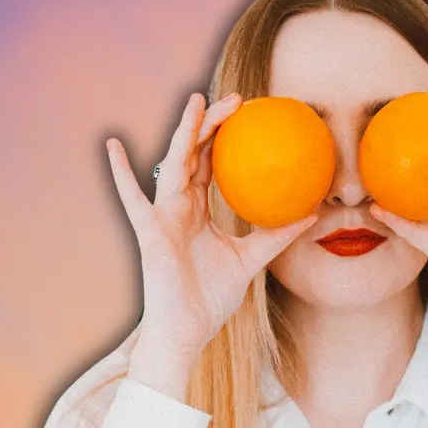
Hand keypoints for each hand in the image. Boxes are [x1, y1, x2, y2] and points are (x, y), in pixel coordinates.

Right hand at [106, 93, 318, 371]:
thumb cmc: (212, 297)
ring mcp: (162, 216)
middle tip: (236, 98)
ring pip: (174, 164)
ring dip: (186, 132)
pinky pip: (133, 198)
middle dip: (211, 123)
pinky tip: (114, 145)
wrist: (187, 329)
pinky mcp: (150, 231)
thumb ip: (278, 235)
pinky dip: (121, 172)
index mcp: (197, 210)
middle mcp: (178, 206)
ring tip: (196, 101)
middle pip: (194, 154)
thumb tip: (314, 213)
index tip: (246, 112)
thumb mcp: (253, 259)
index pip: (211, 163)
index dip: (224, 137)